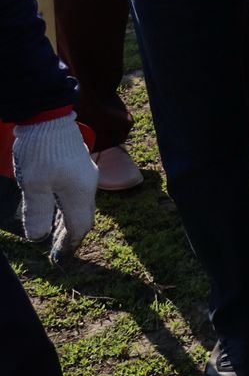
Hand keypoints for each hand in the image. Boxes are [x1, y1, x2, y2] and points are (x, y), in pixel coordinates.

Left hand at [12, 114, 96, 262]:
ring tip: (54, 230)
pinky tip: (56, 205)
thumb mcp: (34, 186)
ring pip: (81, 204)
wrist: (49, 117)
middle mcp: (89, 185)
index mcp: (80, 193)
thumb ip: (38, 213)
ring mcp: (86, 173)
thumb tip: (38, 237)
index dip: (69, 245)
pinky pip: (78, 192)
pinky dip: (68, 205)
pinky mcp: (79, 164)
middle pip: (83, 216)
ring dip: (69, 220)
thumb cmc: (41, 152)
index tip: (59, 258)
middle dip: (70, 234)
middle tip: (56, 249)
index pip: (79, 227)